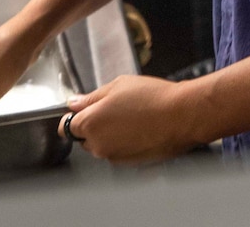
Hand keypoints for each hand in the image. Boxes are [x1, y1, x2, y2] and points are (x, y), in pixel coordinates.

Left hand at [66, 75, 204, 163]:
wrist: (182, 116)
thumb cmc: (153, 98)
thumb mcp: (119, 85)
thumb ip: (92, 97)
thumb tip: (75, 104)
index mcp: (90, 123)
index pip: (67, 126)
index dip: (77, 115)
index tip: (87, 109)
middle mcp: (98, 145)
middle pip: (85, 138)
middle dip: (96, 126)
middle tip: (118, 109)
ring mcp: (114, 157)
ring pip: (104, 146)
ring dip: (112, 135)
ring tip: (134, 118)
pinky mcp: (130, 164)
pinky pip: (120, 153)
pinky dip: (126, 144)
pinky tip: (142, 129)